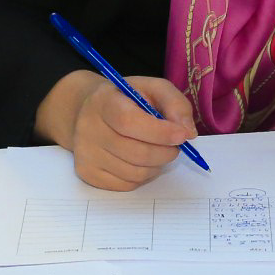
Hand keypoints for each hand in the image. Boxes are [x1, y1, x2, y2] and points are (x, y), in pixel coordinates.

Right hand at [34, 70, 198, 191]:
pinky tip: (141, 161)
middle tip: (175, 146)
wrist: (88, 112)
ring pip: (135, 173)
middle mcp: (88, 129)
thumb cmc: (126, 100)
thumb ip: (175, 103)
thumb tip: (188, 132)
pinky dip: (143, 176)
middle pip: (136, 152)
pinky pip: (126, 185)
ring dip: (156, 165)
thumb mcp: (152, 89)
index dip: (159, 132)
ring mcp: (86, 154)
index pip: (129, 122)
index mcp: (103, 102)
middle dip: (165, 152)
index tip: (182, 135)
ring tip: (157, 151)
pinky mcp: (87, 173)